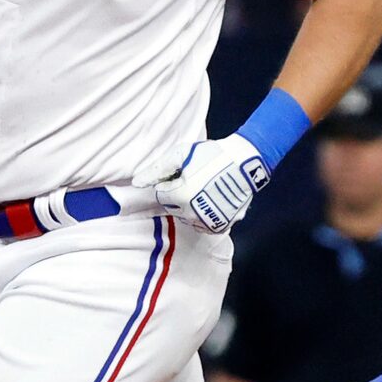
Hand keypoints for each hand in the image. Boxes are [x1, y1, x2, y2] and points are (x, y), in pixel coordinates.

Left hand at [155, 134, 269, 233]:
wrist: (244, 162)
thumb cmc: (212, 155)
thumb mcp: (181, 155)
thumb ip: (156, 170)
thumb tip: (136, 183)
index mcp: (179, 196)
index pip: (160, 195)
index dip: (168, 183)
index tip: (180, 174)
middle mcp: (192, 213)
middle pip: (172, 208)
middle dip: (177, 196)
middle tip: (192, 180)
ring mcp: (208, 221)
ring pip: (188, 219)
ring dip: (189, 208)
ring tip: (203, 190)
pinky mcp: (222, 225)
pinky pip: (204, 227)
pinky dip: (203, 217)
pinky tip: (210, 202)